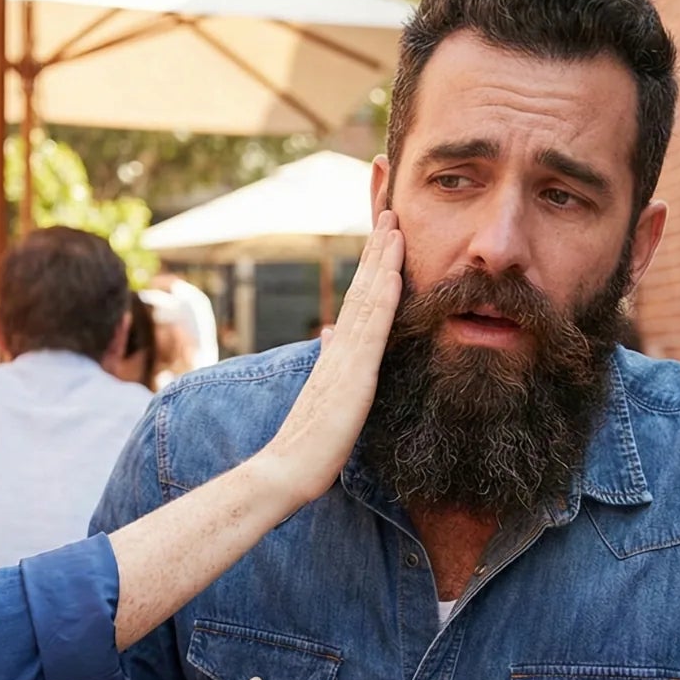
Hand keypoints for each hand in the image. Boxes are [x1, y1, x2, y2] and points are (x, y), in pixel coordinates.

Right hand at [255, 211, 404, 505]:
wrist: (285, 469)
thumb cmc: (306, 445)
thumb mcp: (325, 394)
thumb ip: (329, 361)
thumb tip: (328, 334)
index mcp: (337, 352)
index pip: (357, 300)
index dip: (371, 266)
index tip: (383, 236)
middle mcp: (339, 347)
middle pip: (361, 287)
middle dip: (377, 248)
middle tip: (390, 210)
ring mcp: (346, 357)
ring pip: (367, 297)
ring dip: (382, 258)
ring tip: (394, 223)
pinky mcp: (354, 374)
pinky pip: (371, 327)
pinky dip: (383, 295)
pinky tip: (394, 271)